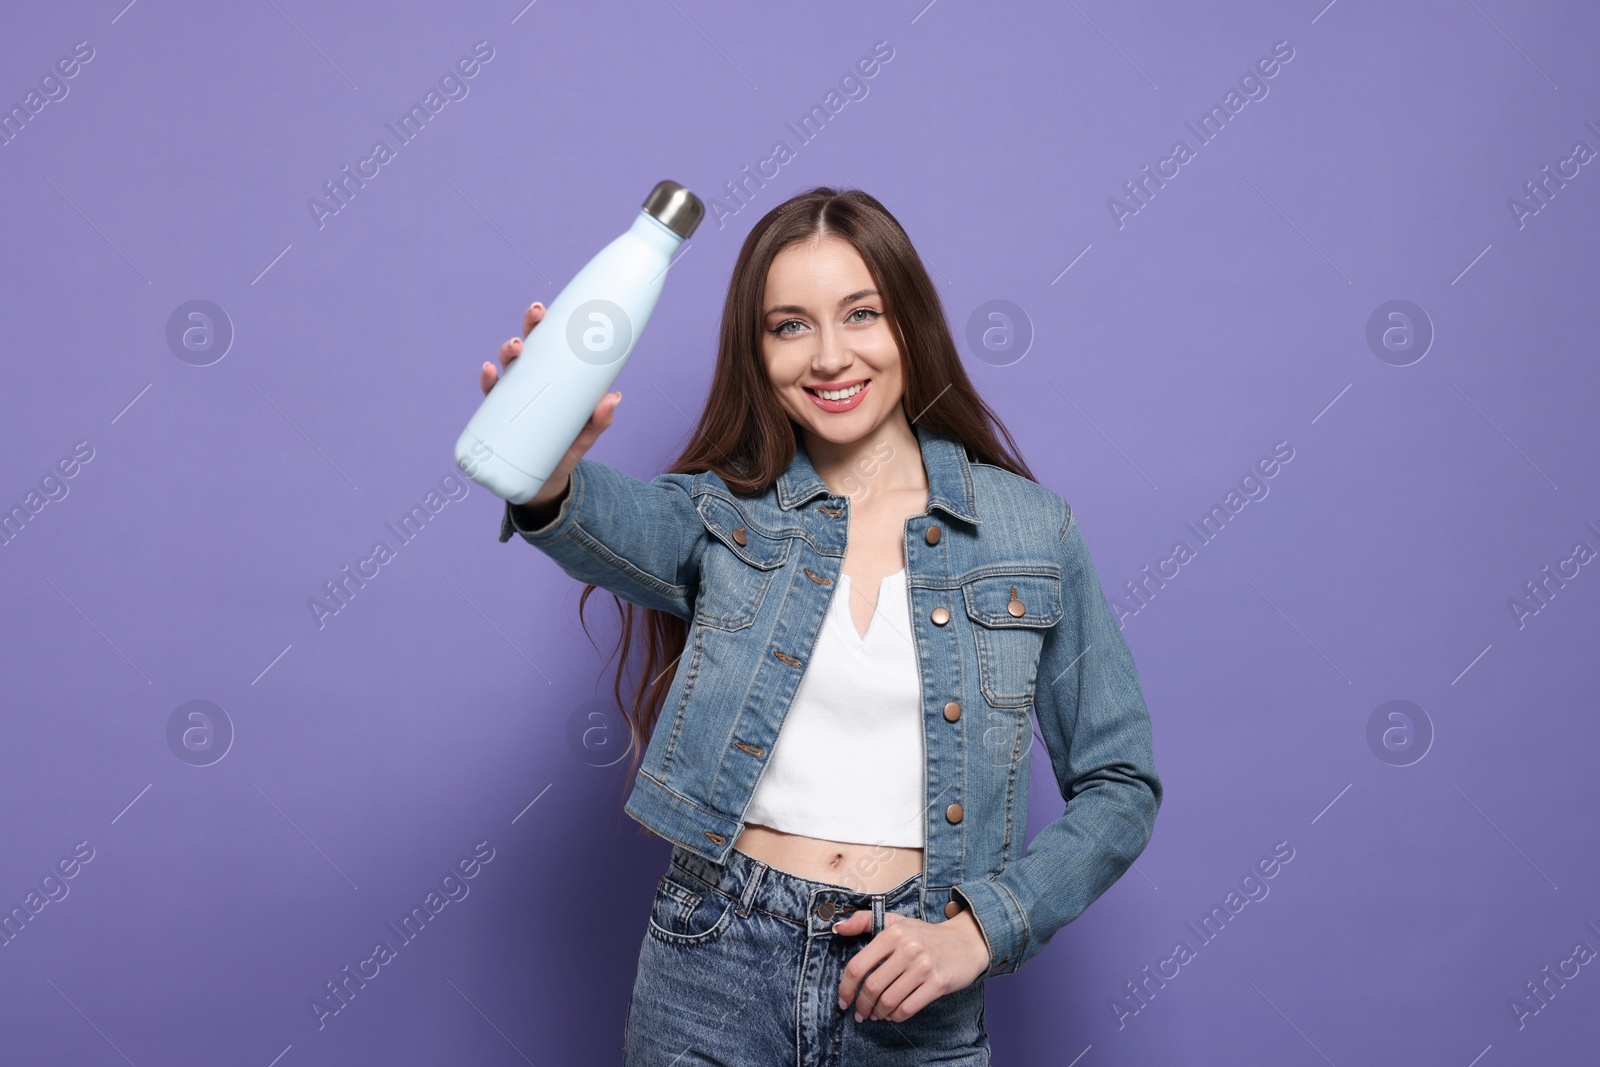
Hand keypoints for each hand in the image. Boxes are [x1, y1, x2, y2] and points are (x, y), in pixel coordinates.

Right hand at [479, 301, 621, 508]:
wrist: (547, 481)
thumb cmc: (567, 446)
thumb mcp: (587, 432)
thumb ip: (600, 419)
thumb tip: (614, 398)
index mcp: (551, 378)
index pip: (549, 346)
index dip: (546, 324)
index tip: (546, 308)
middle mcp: (530, 382)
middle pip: (527, 348)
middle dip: (529, 328)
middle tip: (535, 316)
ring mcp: (513, 399)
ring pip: (507, 368)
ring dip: (507, 353)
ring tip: (514, 349)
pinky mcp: (499, 418)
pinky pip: (491, 396)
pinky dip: (488, 381)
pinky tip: (489, 372)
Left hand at [832, 907, 990, 1023]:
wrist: (966, 942)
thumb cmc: (925, 935)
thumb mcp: (896, 921)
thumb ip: (864, 921)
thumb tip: (837, 927)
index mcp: (892, 933)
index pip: (858, 966)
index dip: (845, 988)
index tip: (843, 1000)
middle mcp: (908, 949)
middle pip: (872, 987)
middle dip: (861, 1005)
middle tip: (859, 1013)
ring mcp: (924, 967)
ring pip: (888, 1000)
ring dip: (877, 1013)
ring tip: (875, 1015)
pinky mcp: (938, 984)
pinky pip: (908, 1008)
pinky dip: (895, 1016)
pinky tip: (892, 1014)